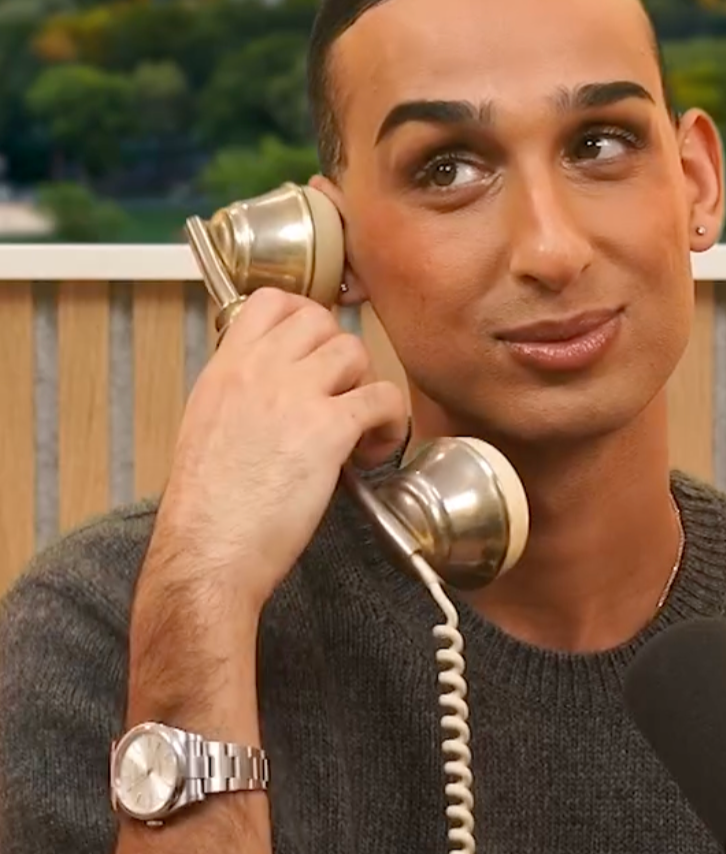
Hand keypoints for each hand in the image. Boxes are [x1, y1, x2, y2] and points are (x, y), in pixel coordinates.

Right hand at [147, 286, 407, 618]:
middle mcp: (259, 371)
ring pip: (355, 350)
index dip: (303, 316)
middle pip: (320, 319)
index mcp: (225, 369)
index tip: (315, 348)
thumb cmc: (206, 509)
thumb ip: (239, 396)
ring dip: (364, 385)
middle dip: (338, 353)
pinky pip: (384, 397)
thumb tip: (276, 390)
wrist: (207, 552)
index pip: (271, 301)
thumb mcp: (206, 428)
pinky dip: (391, 421)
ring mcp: (295, 396)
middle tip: (339, 393)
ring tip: (357, 427)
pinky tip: (372, 448)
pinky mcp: (328, 430)